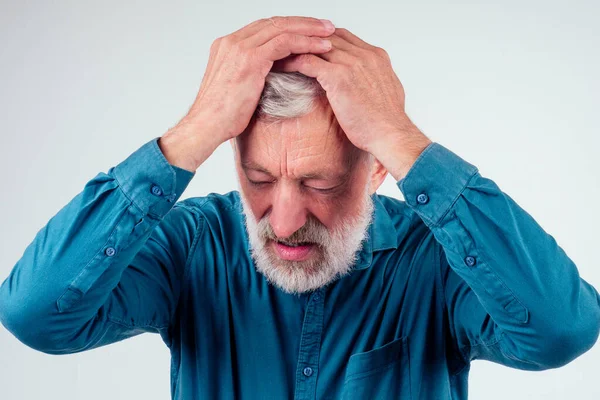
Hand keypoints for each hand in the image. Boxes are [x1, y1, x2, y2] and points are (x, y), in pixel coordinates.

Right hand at [159, 16, 334, 171]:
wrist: (206, 126)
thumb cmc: (220, 116)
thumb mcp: (235, 88)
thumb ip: (249, 75)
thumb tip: (267, 77)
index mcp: (226, 45)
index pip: (264, 27)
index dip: (288, 27)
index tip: (308, 31)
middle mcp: (232, 41)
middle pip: (274, 22)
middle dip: (303, 22)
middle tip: (325, 25)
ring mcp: (239, 47)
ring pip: (282, 28)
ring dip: (309, 30)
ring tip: (329, 33)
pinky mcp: (250, 59)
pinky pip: (285, 43)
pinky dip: (306, 43)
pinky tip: (322, 48)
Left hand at [272, 28, 431, 179]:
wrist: (391, 135)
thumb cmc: (387, 122)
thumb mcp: (384, 92)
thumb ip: (372, 80)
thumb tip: (362, 84)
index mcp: (376, 56)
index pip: (344, 37)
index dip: (324, 40)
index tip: (309, 47)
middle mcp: (365, 55)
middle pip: (327, 37)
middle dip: (307, 41)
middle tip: (288, 47)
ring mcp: (352, 63)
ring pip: (315, 46)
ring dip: (296, 49)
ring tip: (280, 54)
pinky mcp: (339, 77)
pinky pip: (308, 62)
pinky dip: (293, 62)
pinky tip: (282, 67)